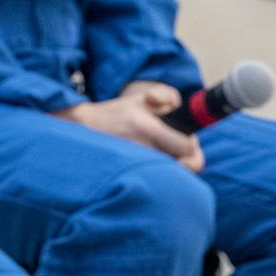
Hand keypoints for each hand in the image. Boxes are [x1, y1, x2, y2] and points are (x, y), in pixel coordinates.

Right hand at [53, 85, 203, 172]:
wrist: (83, 128)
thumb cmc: (116, 113)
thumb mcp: (140, 98)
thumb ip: (166, 96)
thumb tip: (179, 105)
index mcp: (147, 128)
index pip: (187, 148)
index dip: (192, 146)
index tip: (187, 140)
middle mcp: (143, 148)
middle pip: (186, 168)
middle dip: (188, 161)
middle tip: (180, 153)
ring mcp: (137, 163)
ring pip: (173, 175)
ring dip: (173, 166)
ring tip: (162, 155)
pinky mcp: (131, 174)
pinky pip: (158, 180)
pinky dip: (160, 173)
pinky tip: (151, 163)